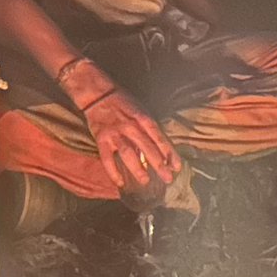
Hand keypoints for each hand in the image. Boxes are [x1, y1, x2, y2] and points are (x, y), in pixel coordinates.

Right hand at [61, 68, 182, 195]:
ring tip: (145, 180)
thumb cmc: (124, 103)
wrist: (99, 94)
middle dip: (159, 165)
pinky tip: (120, 182)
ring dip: (138, 169)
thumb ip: (149, 128)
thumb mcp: (141, 111)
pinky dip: (113, 172)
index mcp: (143, 119)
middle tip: (168, 178)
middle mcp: (131, 127)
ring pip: (129, 154)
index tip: (177, 167)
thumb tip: (160, 149)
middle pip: (148, 148)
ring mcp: (116, 133)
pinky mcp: (102, 139)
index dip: (169, 154)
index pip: (160, 139)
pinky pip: (108, 159)